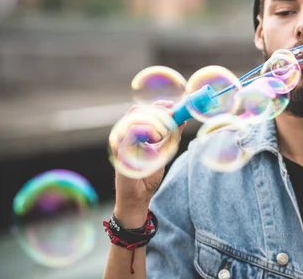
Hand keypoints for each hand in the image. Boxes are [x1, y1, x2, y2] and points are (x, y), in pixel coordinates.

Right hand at [111, 100, 186, 227]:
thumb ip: (171, 135)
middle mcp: (124, 136)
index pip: (141, 111)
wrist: (138, 197)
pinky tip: (157, 138)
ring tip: (165, 132)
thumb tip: (183, 119)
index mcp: (132, 133)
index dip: (157, 105)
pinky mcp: (120, 153)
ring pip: (133, 119)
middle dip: (156, 110)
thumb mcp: (164, 151)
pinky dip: (146, 131)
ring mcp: (120, 143)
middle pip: (136, 111)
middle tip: (173, 114)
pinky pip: (130, 134)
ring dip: (153, 120)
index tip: (173, 106)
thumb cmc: (147, 175)